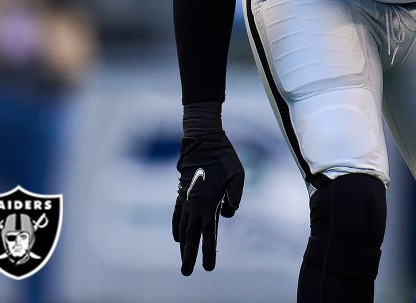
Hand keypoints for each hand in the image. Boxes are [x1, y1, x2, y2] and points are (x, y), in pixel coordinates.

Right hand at [172, 130, 243, 274]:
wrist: (202, 141)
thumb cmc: (224, 158)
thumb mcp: (238, 175)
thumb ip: (235, 196)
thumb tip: (229, 214)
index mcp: (209, 204)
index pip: (208, 235)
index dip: (208, 252)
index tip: (208, 268)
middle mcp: (195, 206)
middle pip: (191, 237)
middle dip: (190, 256)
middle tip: (187, 273)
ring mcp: (186, 200)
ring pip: (183, 229)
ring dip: (183, 246)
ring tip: (183, 261)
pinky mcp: (182, 193)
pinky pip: (177, 215)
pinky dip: (177, 227)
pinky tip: (177, 238)